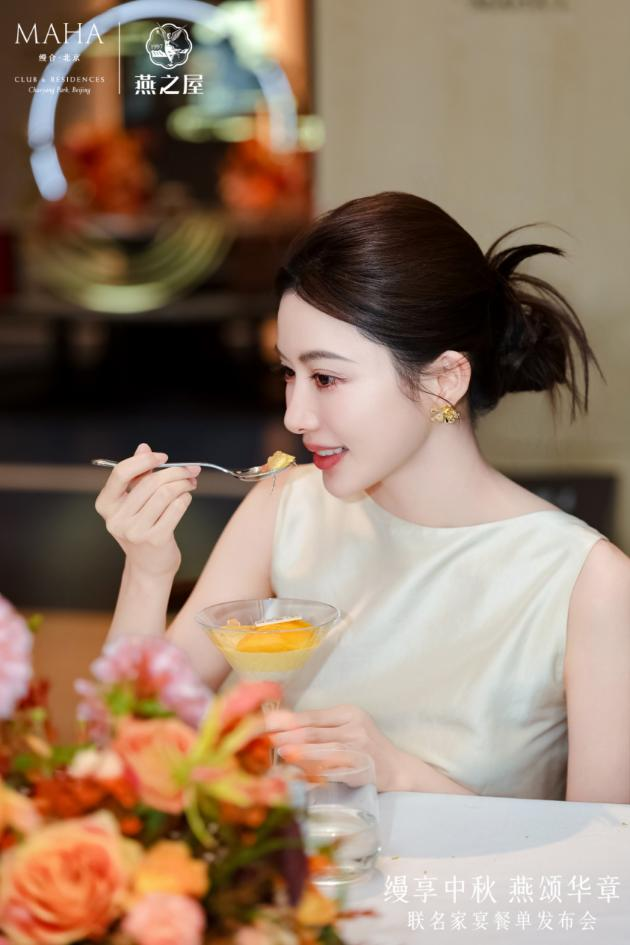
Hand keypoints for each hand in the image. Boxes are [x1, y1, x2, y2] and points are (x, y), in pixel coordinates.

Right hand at [95, 442, 200, 576]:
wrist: (149, 566)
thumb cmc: (143, 528)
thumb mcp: (134, 502)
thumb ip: (138, 475)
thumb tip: (144, 447)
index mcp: (106, 505)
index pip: (121, 473)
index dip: (144, 460)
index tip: (163, 457)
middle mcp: (116, 519)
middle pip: (150, 482)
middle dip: (175, 471)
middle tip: (189, 470)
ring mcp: (134, 531)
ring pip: (166, 493)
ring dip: (183, 484)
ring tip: (190, 483)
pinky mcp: (154, 540)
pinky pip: (176, 508)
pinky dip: (185, 499)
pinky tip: (186, 499)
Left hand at [264, 703, 405, 791]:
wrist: (395, 767)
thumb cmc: (364, 745)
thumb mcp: (346, 727)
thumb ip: (320, 727)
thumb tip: (282, 727)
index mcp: (348, 713)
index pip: (313, 716)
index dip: (288, 720)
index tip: (267, 723)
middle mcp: (355, 727)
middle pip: (315, 732)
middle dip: (288, 736)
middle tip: (267, 739)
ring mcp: (359, 748)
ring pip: (323, 750)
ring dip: (300, 752)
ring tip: (281, 753)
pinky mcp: (362, 768)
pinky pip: (335, 770)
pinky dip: (316, 772)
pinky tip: (302, 774)